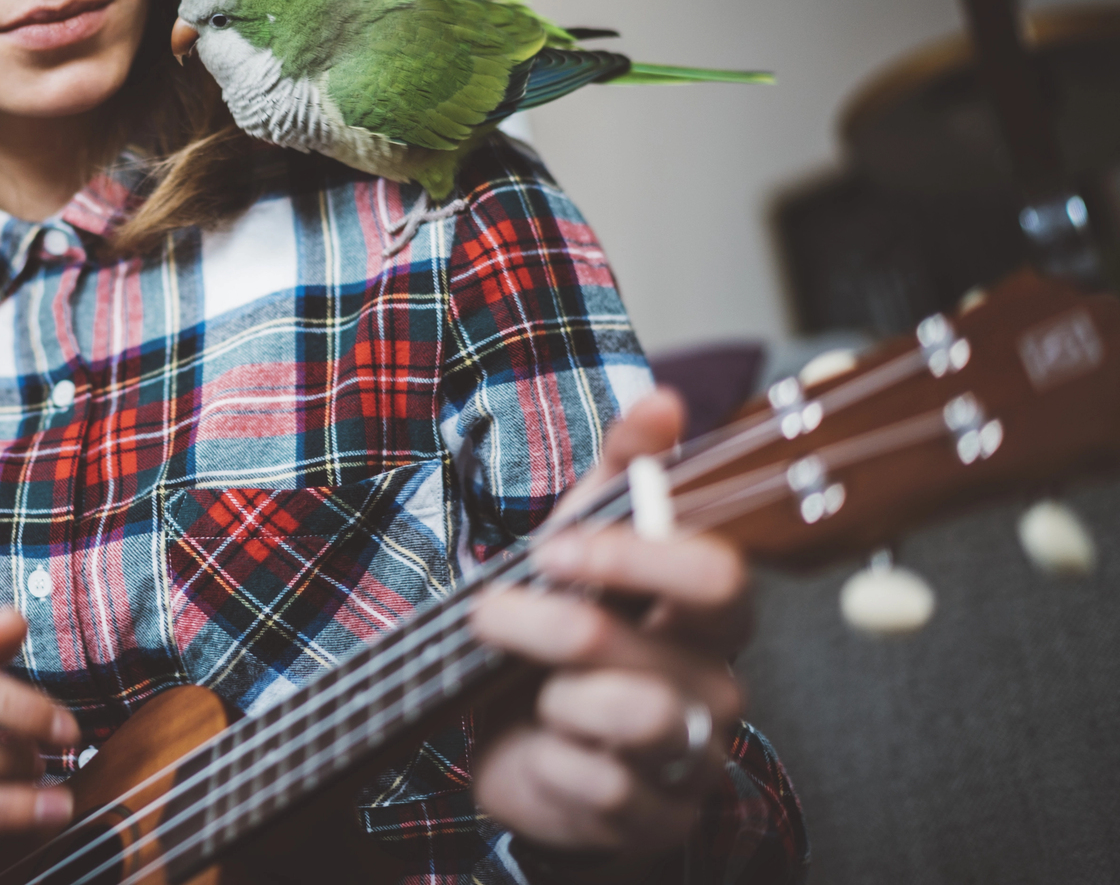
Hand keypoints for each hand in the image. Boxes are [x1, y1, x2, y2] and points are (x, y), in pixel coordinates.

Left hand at [470, 389, 750, 873]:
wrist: (529, 746)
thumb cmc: (561, 635)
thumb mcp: (579, 542)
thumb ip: (621, 472)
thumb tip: (662, 399)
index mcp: (706, 611)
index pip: (718, 574)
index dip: (635, 557)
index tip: (554, 547)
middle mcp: (717, 681)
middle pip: (657, 647)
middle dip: (560, 626)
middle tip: (493, 613)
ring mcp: (693, 754)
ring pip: (631, 714)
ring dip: (549, 693)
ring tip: (523, 688)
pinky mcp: (657, 814)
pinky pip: (604, 783)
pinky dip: (552, 760)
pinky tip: (541, 746)